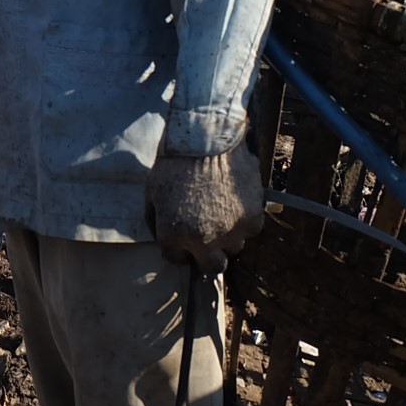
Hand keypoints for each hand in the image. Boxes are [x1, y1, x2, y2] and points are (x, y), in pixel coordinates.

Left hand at [145, 139, 265, 273]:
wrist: (205, 137)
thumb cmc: (173, 162)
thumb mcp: (152, 193)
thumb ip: (156, 222)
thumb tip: (165, 241)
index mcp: (174, 235)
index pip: (177, 259)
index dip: (178, 247)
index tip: (181, 235)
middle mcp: (204, 241)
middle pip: (212, 267)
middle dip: (207, 255)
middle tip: (205, 236)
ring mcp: (231, 231)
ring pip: (234, 247)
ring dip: (227, 236)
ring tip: (221, 211)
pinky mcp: (253, 218)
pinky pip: (250, 229)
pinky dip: (244, 219)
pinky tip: (236, 200)